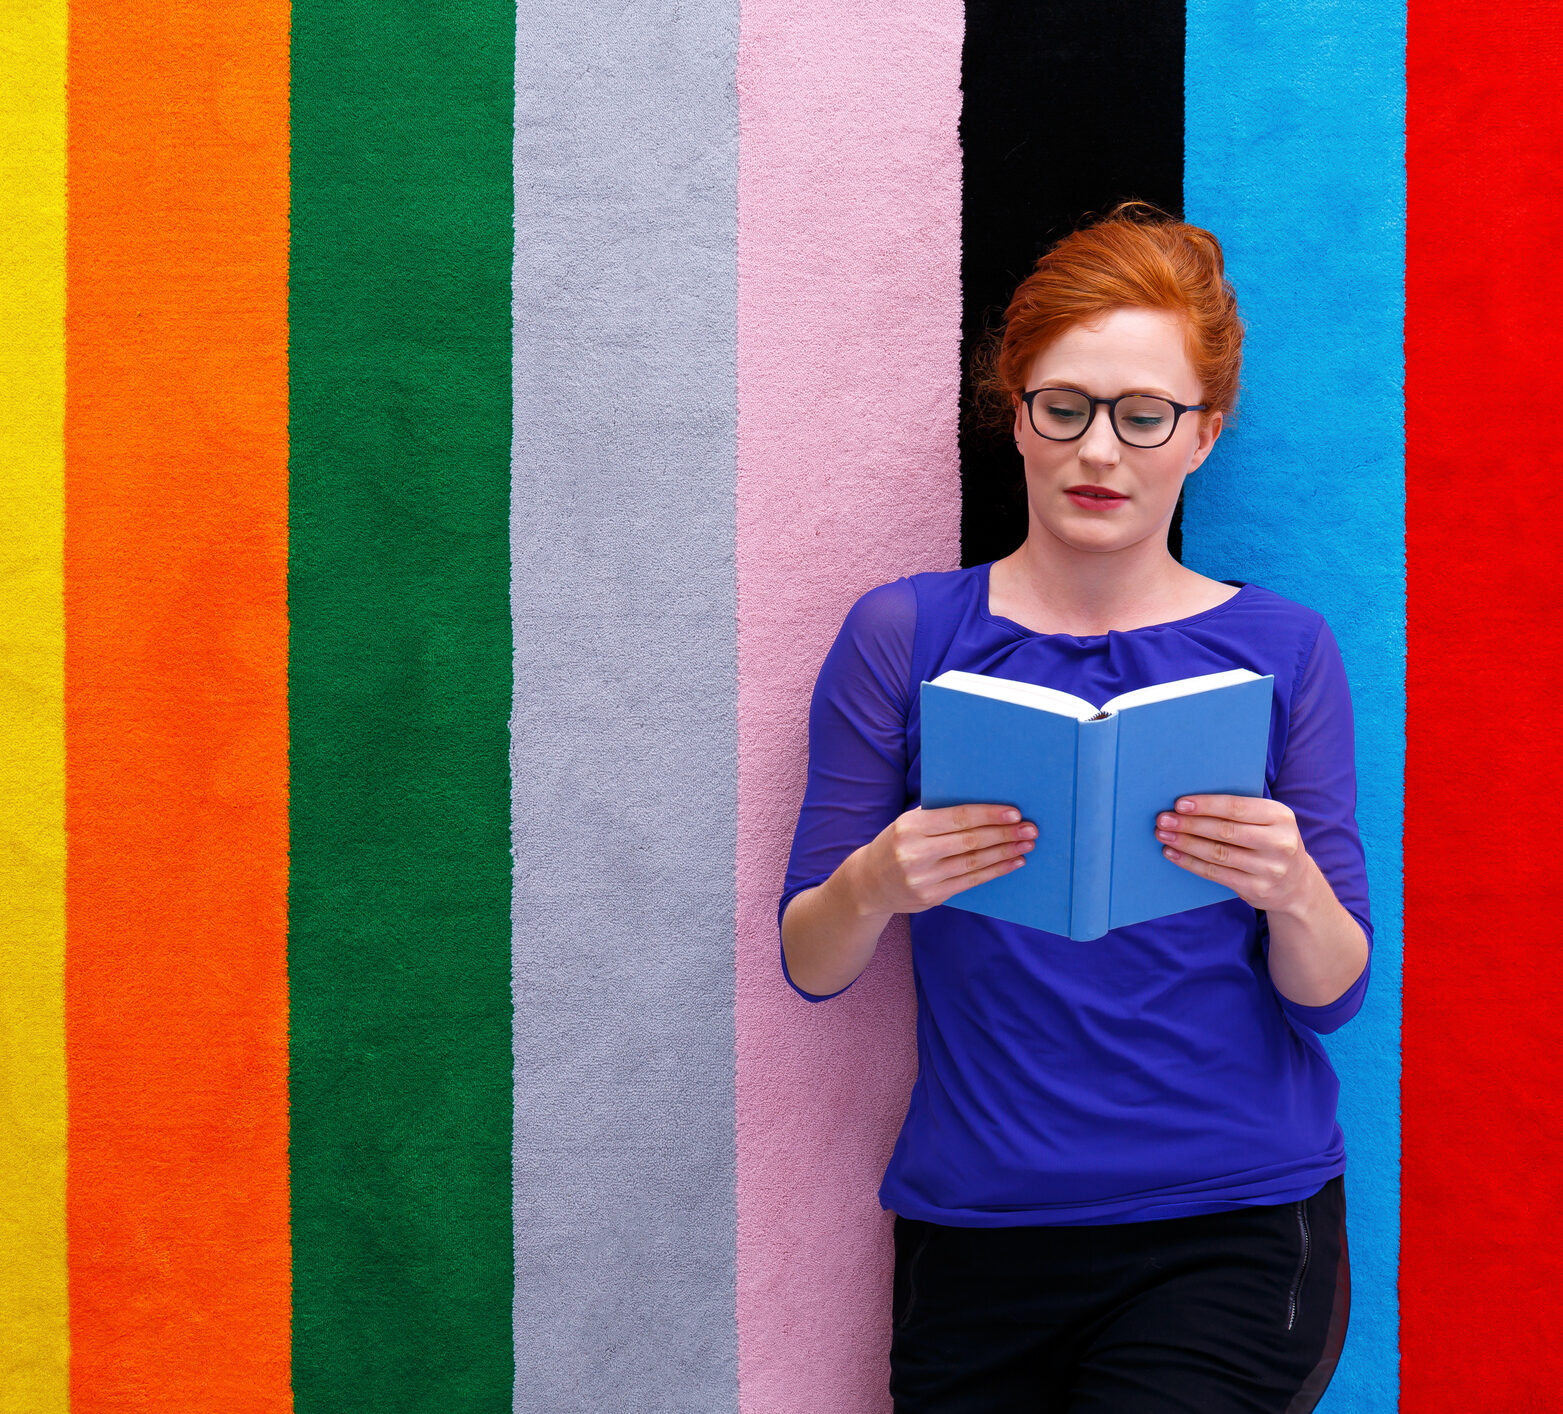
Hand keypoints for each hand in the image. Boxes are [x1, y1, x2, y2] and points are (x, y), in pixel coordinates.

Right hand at [853, 804, 1035, 915]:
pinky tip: (1013, 862)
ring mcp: (923, 878)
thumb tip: (985, 804)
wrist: (868, 883)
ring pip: (974, 863)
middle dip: (1004, 834)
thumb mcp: (907, 823)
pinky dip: (995, 871)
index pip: (957, 817)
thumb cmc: (896, 844)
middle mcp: (915, 853)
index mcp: (910, 827)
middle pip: (970, 841)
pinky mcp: (931, 897)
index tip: (1014, 812)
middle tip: (1030, 828)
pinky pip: (971, 882)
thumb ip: (938, 814)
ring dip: (1005, 853)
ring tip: (1027, 844)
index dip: (988, 814)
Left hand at [1154, 794, 1315, 914]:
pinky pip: (1215, 873)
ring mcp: (1268, 868)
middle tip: (1163, 819)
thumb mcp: (1268, 821)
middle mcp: (1278, 843)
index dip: (1206, 805)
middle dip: (1189, 824)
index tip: (1179, 803)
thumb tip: (1190, 802)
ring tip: (1163, 835)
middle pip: (1224, 831)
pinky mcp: (1256, 888)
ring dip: (1185, 843)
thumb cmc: (1270, 842)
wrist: (1296, 884)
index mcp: (1280, 817)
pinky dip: (1190, 863)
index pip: (1237, 808)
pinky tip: (1173, 854)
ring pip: (1217, 853)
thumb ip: (1240, 811)